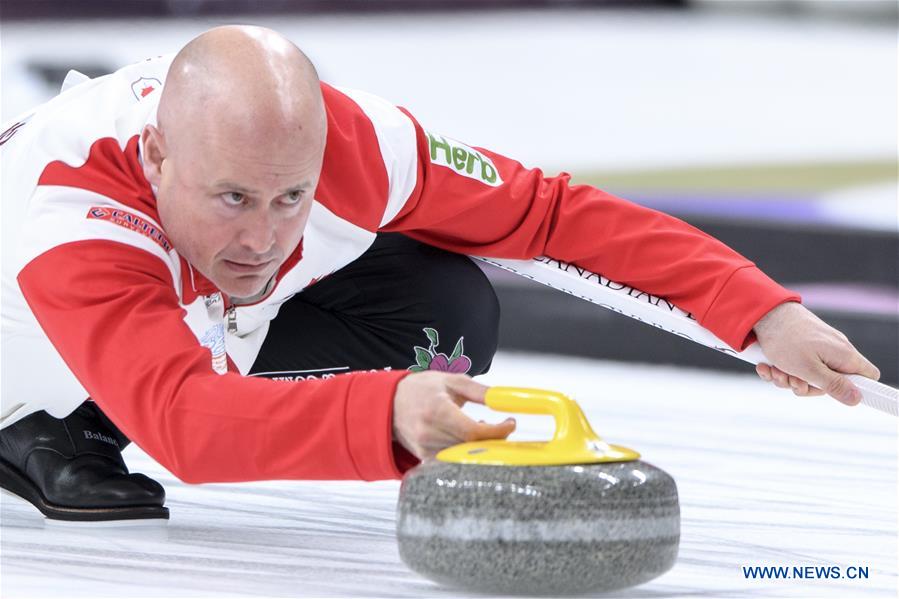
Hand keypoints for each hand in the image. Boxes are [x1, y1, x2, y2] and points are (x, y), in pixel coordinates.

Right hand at [393, 371, 515, 459]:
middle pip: (472, 447)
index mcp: (437, 410)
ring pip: (464, 456)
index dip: (497, 431)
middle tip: (502, 427)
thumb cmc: (422, 389)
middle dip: (493, 439)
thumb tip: (504, 399)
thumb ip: (480, 391)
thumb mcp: (452, 381)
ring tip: (479, 426)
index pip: (473, 432)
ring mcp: (424, 448)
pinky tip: (466, 437)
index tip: (510, 423)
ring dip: (479, 445)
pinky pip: (453, 461)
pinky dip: (465, 452)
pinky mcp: (423, 458)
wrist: (390, 402)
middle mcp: (428, 432)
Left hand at [753, 301, 879, 405]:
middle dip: (806, 386)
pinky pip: (797, 366)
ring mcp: (820, 347)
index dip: (856, 389)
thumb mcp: (809, 369)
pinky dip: (781, 369)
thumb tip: (856, 399)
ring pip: (810, 376)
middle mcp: (836, 350)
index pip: (869, 376)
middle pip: (832, 382)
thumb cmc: (786, 339)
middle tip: (791, 380)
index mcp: (844, 355)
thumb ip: (833, 385)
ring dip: (788, 378)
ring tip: (775, 370)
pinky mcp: (803, 345)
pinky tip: (767, 366)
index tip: (833, 392)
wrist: (763, 313)